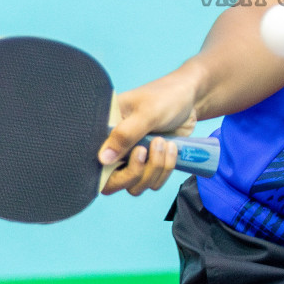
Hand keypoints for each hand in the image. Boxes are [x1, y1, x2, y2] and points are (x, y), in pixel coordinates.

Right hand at [99, 65, 202, 195]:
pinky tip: (172, 149)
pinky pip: (153, 183)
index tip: (135, 152)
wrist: (191, 99)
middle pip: (113, 183)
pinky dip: (165, 170)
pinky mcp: (150, 165)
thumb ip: (125, 135)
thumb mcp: (147, 112)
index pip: (93, 160)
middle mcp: (115, 148)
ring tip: (164, 143)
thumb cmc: (167, 97)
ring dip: (154, 169)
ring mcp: (132, 159)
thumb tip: (102, 159)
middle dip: (136, 172)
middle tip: (147, 150)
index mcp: (106, 130)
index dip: (108, 170)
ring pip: (135, 186)